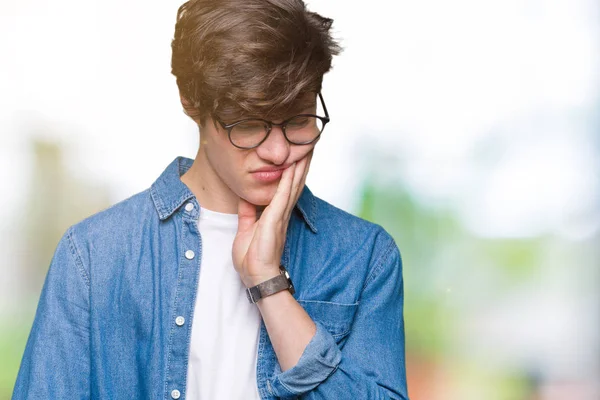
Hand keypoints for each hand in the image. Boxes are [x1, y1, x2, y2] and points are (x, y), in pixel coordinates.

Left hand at [232, 151, 312, 287]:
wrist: (256, 276)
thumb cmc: (252, 259)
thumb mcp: (245, 230)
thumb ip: (247, 213)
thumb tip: (246, 197)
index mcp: (275, 216)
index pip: (286, 190)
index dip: (292, 174)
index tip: (296, 157)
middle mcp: (281, 214)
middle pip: (294, 185)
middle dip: (301, 166)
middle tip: (308, 147)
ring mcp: (280, 216)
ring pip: (292, 187)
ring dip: (299, 168)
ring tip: (305, 151)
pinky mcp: (275, 219)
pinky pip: (283, 195)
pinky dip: (288, 180)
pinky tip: (292, 167)